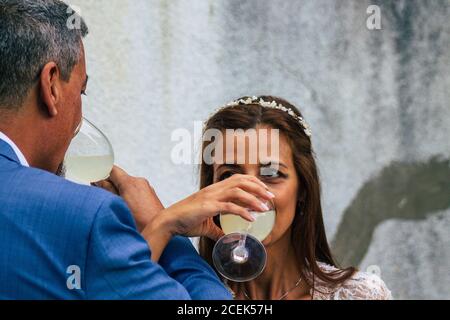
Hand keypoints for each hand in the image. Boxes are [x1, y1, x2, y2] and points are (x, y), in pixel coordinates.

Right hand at [94, 166, 163, 231]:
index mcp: (130, 183)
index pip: (112, 170)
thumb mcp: (117, 207)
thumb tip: (98, 181)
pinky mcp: (150, 196)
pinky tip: (125, 209)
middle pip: (119, 178)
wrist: (161, 231)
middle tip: (101, 197)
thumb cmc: (139, 224)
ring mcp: (147, 188)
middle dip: (109, 185)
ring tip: (114, 206)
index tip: (93, 181)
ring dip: (118, 192)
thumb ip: (107, 191)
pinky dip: (128, 196)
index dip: (101, 173)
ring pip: (127, 185)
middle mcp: (140, 182)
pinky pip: (135, 191)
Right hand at [154, 174, 274, 240]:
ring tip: (265, 208)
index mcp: (214, 190)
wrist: (169, 221)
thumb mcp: (206, 225)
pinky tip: (251, 218)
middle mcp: (214, 190)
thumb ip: (218, 230)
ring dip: (254, 199)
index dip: (253, 182)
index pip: (238, 179)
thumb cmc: (185, 221)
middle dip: (259, 187)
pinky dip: (243, 212)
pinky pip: (229, 207)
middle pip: (241, 181)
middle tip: (271, 197)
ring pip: (238, 191)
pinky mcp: (208, 207)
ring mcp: (211, 197)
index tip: (265, 190)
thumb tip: (229, 237)